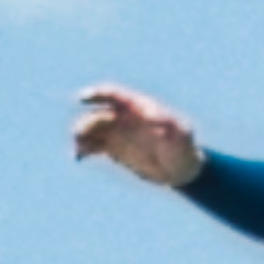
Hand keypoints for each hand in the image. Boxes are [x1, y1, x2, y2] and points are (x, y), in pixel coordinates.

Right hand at [66, 85, 203, 184]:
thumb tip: (152, 116)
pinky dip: (84, 150)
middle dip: (86, 124)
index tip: (82, 98)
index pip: (114, 96)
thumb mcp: (180, 134)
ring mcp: (117, 134)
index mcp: (137, 108)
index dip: (97, 94)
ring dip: (81, 137)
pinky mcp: (113, 150)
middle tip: (80, 137)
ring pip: (91, 131)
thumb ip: (167, 123)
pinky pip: (93, 146)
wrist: (180, 169)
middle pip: (98, 115)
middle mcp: (124, 118)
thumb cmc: (183, 146)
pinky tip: (80, 157)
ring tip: (79, 150)